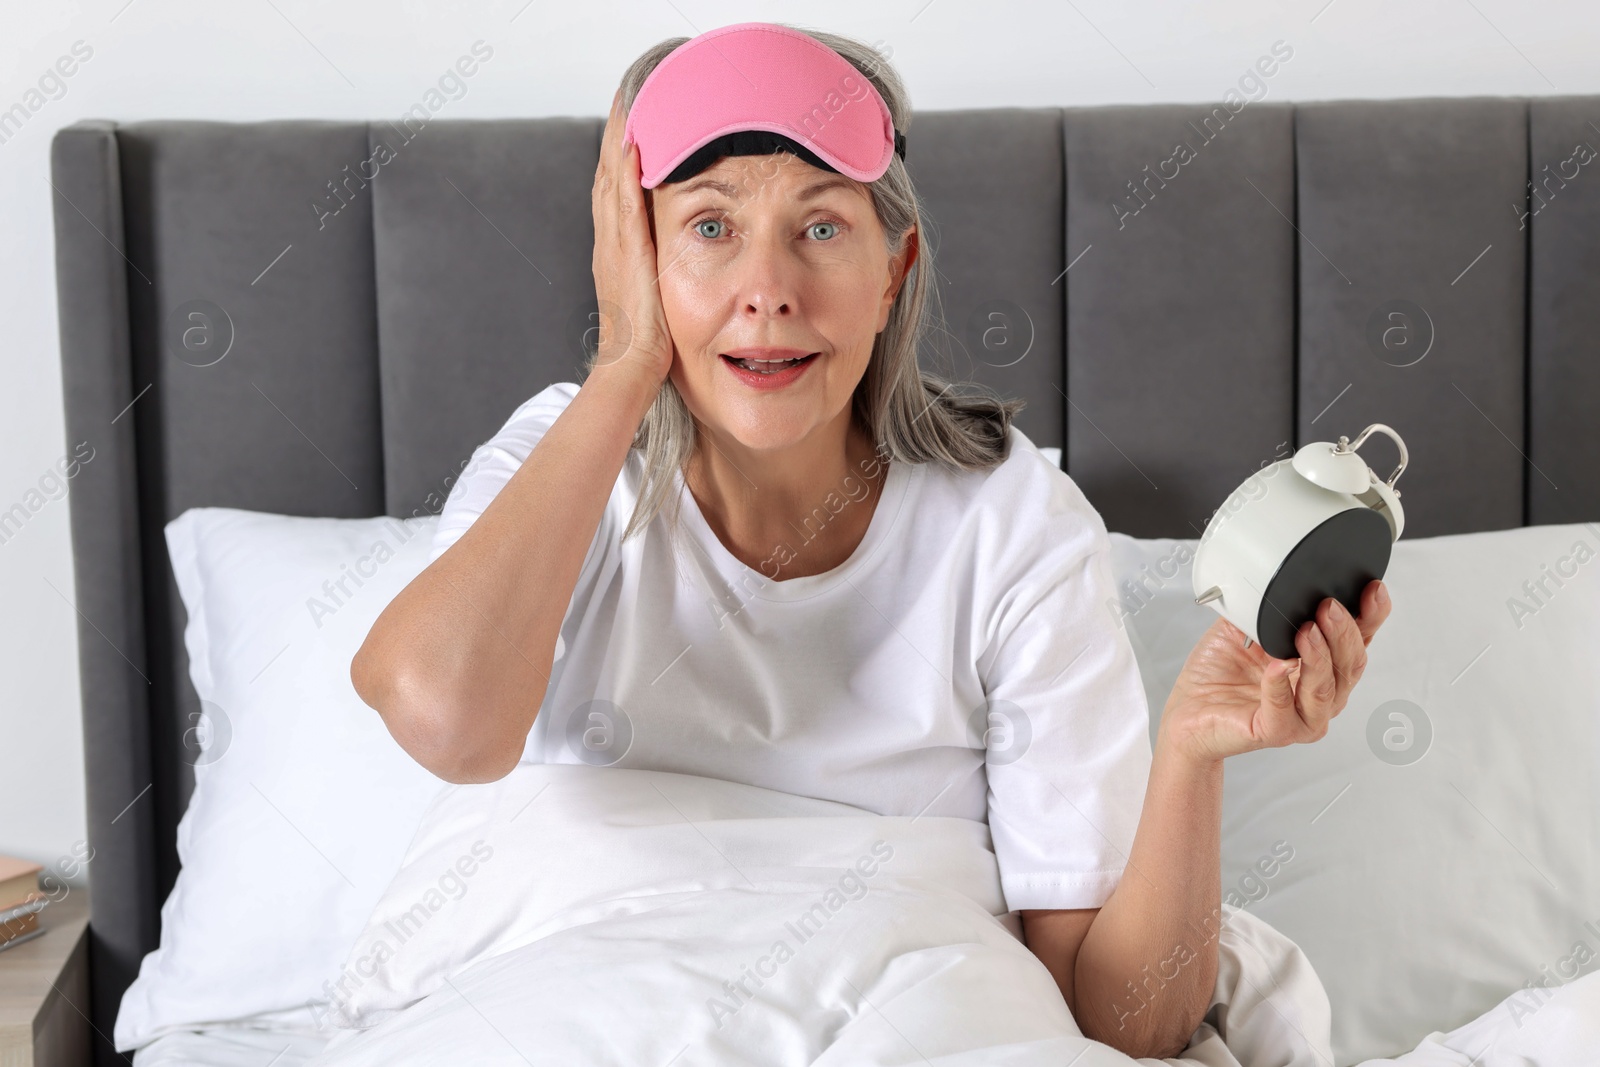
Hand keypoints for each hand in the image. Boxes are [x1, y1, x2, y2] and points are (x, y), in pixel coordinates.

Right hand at [591, 87, 674, 385]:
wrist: (630, 371)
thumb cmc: (649, 347)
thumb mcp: (655, 300)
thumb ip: (659, 274)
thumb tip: (677, 260)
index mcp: (615, 252)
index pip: (616, 192)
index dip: (621, 156)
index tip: (632, 123)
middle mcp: (609, 244)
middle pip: (609, 176)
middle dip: (618, 136)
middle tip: (629, 96)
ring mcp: (614, 248)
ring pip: (613, 182)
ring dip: (621, 142)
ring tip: (631, 104)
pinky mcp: (627, 256)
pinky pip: (625, 206)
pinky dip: (628, 174)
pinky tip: (638, 147)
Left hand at [1158, 580, 1392, 765]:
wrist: (1188, 711)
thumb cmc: (1218, 674)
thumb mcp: (1243, 627)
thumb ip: (1264, 608)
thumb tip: (1277, 580)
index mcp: (1320, 667)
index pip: (1358, 642)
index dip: (1371, 617)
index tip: (1372, 590)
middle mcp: (1320, 694)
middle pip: (1351, 665)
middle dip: (1344, 632)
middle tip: (1328, 606)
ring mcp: (1300, 717)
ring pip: (1326, 690)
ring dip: (1319, 657)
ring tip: (1306, 631)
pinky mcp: (1274, 731)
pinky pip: (1284, 711)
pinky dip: (1280, 686)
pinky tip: (1275, 666)